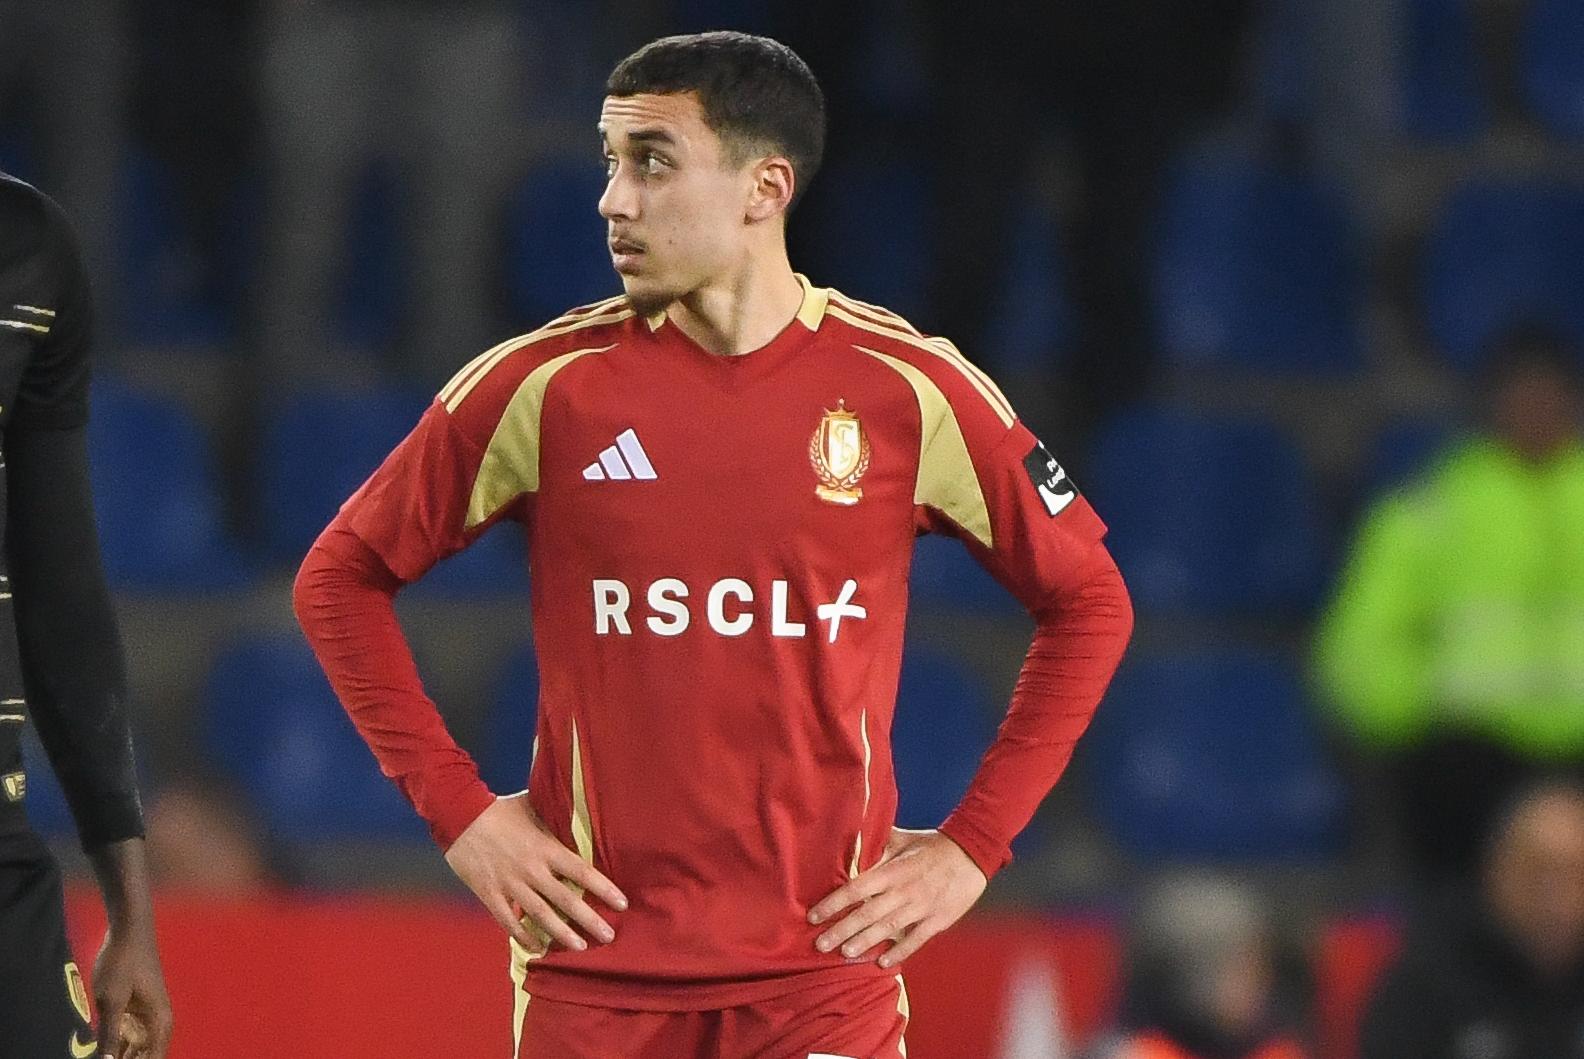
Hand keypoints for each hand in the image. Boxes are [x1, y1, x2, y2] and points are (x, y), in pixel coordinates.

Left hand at [92, 922, 172, 1058]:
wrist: (129, 930)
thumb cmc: (123, 962)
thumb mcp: (111, 1001)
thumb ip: (108, 1035)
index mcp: (159, 1022)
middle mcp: (157, 1022)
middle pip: (145, 1056)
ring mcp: (145, 1016)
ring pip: (135, 1048)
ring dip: (119, 1055)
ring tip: (98, 1056)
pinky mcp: (134, 1010)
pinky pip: (126, 1036)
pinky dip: (114, 1046)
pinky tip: (98, 1051)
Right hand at [445, 792, 627, 952]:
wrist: (459, 815)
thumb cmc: (500, 809)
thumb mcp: (533, 808)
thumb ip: (554, 817)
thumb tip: (577, 809)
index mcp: (545, 848)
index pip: (582, 871)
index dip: (603, 888)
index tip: (622, 903)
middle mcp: (531, 870)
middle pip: (566, 900)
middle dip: (589, 919)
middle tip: (609, 935)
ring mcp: (510, 885)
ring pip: (540, 915)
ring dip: (561, 933)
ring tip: (580, 946)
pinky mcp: (490, 894)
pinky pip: (509, 921)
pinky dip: (524, 936)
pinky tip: (538, 948)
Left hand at [808, 828, 986, 968]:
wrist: (971, 853)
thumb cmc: (932, 845)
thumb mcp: (902, 839)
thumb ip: (876, 845)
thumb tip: (850, 842)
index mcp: (892, 871)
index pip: (856, 889)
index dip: (833, 903)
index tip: (814, 916)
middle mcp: (903, 891)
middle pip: (867, 913)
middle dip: (842, 929)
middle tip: (820, 944)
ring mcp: (921, 907)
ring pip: (888, 928)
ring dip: (865, 942)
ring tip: (844, 953)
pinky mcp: (937, 920)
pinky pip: (915, 939)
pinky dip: (899, 952)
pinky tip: (882, 962)